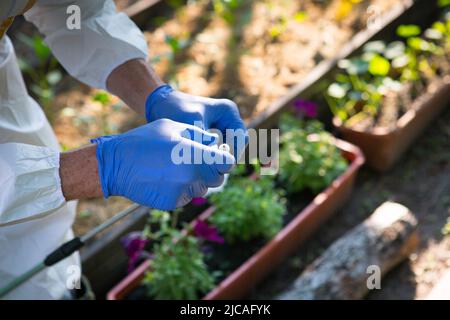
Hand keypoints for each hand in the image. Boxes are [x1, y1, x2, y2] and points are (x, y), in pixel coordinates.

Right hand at [91, 119, 234, 209]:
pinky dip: (182, 188)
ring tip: (176, 167)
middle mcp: (193, 177)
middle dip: (211, 170)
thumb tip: (215, 143)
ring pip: (202, 188)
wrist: (116, 164)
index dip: (224, 159)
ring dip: (196, 179)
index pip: (227, 164)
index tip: (217, 155)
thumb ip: (199, 135)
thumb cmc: (145, 140)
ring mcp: (183, 192)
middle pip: (217, 179)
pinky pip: (186, 196)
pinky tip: (166, 177)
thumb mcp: (173, 127)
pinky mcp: (173, 203)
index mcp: (196, 156)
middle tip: (196, 160)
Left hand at [145, 85, 247, 159]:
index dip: (232, 153)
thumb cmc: (174, 110)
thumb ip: (205, 143)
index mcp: (228, 111)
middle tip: (210, 169)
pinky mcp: (214, 134)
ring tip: (204, 167)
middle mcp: (228, 118)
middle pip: (236, 146)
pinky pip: (218, 152)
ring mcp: (222, 126)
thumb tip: (216, 163)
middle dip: (225, 158)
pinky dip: (211, 158)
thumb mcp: (191, 126)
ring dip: (218, 159)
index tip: (217, 164)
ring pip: (228, 151)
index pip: (241, 138)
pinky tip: (199, 164)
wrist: (159, 104)